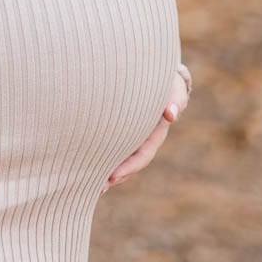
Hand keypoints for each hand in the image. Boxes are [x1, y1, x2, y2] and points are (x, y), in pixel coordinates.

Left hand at [100, 64, 190, 191]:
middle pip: (129, 162)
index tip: (113, 176)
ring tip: (89, 182)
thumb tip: (170, 115)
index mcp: (155, 134)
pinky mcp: (121, 126)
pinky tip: (86, 158)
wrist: (161, 75)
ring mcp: (133, 134)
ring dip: (107, 168)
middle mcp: (144, 138)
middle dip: (115, 175)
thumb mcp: (175, 90)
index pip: (142, 155)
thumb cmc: (168, 83)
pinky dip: (102, 152)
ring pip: (119, 155)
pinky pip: (112, 142)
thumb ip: (175, 100)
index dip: (129, 167)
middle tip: (98, 187)